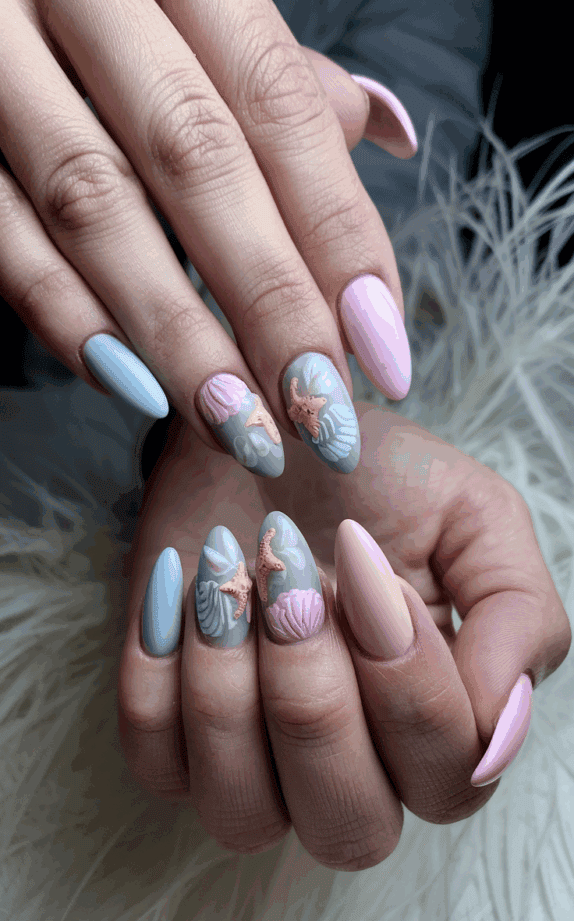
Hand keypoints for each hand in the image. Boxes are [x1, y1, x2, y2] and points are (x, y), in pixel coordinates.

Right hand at [0, 0, 414, 479]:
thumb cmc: (114, 13)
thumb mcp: (199, 12)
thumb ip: (280, 79)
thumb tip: (388, 133)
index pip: (279, 105)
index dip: (338, 235)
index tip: (383, 350)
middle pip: (199, 162)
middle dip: (270, 305)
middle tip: (321, 415)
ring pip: (98, 207)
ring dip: (178, 335)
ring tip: (242, 429)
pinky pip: (5, 236)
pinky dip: (70, 318)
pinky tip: (136, 387)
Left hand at [118, 404, 570, 870]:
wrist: (255, 431)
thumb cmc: (373, 480)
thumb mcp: (474, 516)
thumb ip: (518, 616)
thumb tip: (502, 730)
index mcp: (437, 726)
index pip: (448, 780)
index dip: (412, 686)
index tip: (371, 569)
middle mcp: (351, 769)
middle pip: (350, 828)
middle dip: (317, 700)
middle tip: (295, 581)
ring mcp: (253, 766)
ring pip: (244, 815)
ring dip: (230, 690)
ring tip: (228, 581)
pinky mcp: (171, 739)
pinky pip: (156, 760)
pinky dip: (160, 667)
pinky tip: (180, 581)